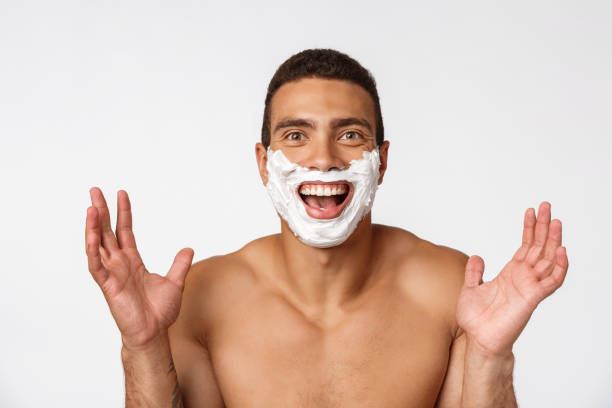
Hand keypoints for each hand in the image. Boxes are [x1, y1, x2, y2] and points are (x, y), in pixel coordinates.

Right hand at [85, 187, 193, 349]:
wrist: (154, 333)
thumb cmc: (160, 312)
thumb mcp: (175, 282)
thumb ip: (179, 264)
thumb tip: (189, 249)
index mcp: (133, 261)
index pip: (125, 231)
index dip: (122, 213)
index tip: (121, 194)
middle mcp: (119, 264)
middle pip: (107, 232)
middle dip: (101, 211)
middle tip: (95, 190)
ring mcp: (112, 274)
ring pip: (98, 244)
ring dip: (93, 225)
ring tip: (91, 206)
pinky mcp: (108, 285)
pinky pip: (97, 264)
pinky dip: (93, 249)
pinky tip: (92, 233)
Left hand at [456, 201, 568, 354]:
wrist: (478, 339)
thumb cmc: (477, 319)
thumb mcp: (470, 288)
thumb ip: (474, 272)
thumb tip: (477, 256)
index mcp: (511, 273)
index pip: (525, 246)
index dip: (529, 228)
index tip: (531, 211)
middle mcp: (523, 278)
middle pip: (539, 247)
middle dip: (544, 227)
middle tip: (548, 206)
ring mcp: (529, 287)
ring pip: (548, 260)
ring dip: (553, 241)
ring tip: (556, 222)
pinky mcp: (532, 298)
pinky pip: (551, 281)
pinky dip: (559, 267)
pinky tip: (561, 251)